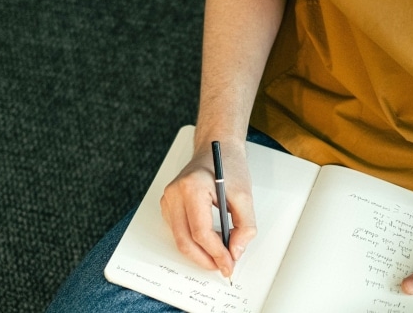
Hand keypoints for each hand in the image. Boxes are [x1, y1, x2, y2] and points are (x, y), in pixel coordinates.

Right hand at [160, 140, 255, 277]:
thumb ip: (245, 227)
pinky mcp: (168, 204)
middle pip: (185, 240)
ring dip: (199, 252)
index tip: (229, 263)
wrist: (216, 147)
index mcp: (192, 187)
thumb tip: (235, 251)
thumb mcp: (245, 196)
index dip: (216, 252)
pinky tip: (208, 242)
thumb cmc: (228, 166)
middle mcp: (175, 193)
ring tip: (219, 254)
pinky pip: (177, 231)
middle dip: (205, 259)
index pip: (200, 231)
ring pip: (179, 239)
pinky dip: (193, 242)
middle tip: (223, 266)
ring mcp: (168, 199)